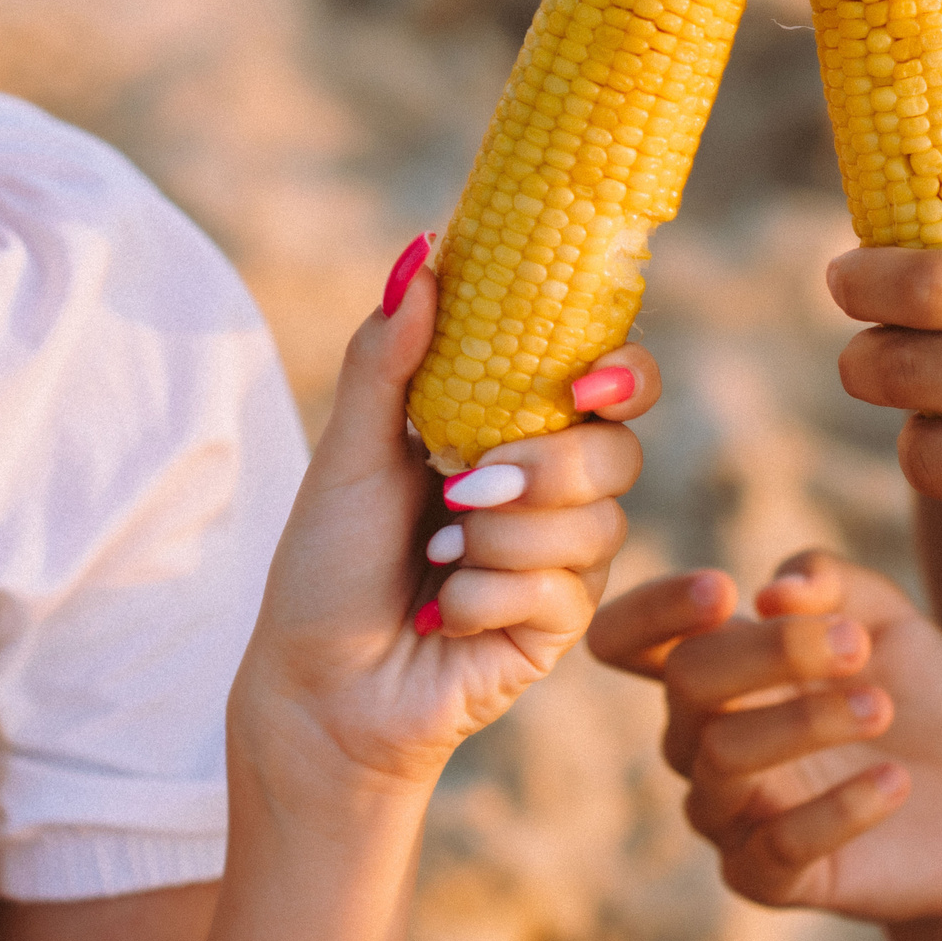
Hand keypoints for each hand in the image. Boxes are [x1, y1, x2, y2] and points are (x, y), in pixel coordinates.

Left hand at [229, 237, 660, 794]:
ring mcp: (561, 562)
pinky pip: (562, 593)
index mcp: (510, 434)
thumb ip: (388, 359)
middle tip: (469, 483)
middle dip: (549, 466)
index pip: (604, 382)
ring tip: (437, 557)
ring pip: (595, 525)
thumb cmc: (328, 567)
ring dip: (500, 541)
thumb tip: (419, 253)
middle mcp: (550, 493)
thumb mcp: (349, 453)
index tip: (587, 378)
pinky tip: (444, 614)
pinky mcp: (559, 628)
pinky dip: (486, 596)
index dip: (622, 371)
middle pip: (618, 450)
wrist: (318, 687)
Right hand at [590, 549, 941, 922]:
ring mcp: (729, 813)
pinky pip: (776, 847)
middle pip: (687, 682)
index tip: (724, 589)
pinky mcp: (767, 878)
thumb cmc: (919, 703)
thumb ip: (837, 586)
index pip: (627, 638)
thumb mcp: (893, 623)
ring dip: (804, 724)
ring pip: (724, 758)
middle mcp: (702, 740)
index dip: (652, 610)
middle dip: (769, 652)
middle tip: (854, 644)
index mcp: (717, 671)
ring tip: (881, 709)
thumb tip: (774, 591)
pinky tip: (895, 781)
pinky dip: (837, 810)